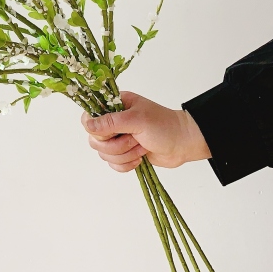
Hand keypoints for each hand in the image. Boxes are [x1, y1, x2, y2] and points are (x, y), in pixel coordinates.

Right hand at [80, 91, 211, 172]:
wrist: (184, 144)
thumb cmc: (164, 126)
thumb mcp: (137, 120)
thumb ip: (111, 122)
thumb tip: (88, 124)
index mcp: (114, 106)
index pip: (89, 118)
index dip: (97, 130)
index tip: (112, 132)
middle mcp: (113, 122)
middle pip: (95, 140)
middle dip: (116, 145)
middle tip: (134, 139)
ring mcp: (118, 138)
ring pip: (104, 154)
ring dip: (125, 155)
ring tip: (141, 147)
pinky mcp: (125, 153)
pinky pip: (113, 164)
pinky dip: (126, 165)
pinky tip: (139, 159)